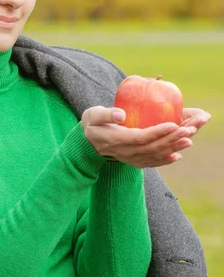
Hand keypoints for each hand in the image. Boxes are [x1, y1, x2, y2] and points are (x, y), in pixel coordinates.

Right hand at [80, 106, 209, 167]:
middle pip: (152, 148)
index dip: (158, 132)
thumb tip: (121, 114)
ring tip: (188, 141)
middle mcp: (125, 152)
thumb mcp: (94, 115)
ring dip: (172, 149)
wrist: (87, 142)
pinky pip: (151, 163)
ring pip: (154, 156)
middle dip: (171, 140)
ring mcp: (130, 158)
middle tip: (188, 130)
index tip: (173, 124)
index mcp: (117, 139)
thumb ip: (106, 114)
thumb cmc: (92, 124)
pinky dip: (165, 160)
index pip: (141, 137)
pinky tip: (177, 156)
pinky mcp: (133, 161)